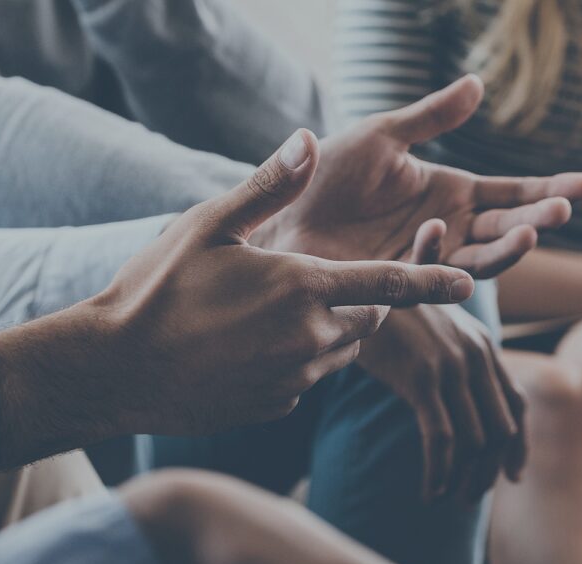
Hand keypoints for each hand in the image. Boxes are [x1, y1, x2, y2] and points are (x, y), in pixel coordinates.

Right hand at [0, 135, 474, 468]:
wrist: (114, 369)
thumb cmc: (156, 290)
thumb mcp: (208, 225)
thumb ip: (268, 186)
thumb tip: (308, 139)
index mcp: (302, 287)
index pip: (388, 283)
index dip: (430, 278)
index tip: (467, 281)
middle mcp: (310, 337)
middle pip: (369, 321)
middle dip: (366, 303)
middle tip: (329, 285)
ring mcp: (295, 377)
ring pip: (341, 350)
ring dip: (331, 330)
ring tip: (279, 313)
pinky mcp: (278, 406)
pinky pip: (309, 377)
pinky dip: (301, 359)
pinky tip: (253, 348)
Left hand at [256, 75, 581, 277]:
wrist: (283, 214)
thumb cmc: (327, 174)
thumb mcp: (382, 136)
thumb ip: (430, 117)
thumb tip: (478, 84)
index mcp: (452, 193)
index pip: (513, 193)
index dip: (549, 189)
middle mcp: (449, 229)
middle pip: (509, 228)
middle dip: (540, 218)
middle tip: (565, 208)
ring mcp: (427, 258)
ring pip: (482, 260)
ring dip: (509, 248)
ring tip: (531, 229)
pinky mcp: (401, 280)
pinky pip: (431, 273)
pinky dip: (438, 255)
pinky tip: (436, 227)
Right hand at [357, 304, 525, 502]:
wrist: (353, 287)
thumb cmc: (386, 312)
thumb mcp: (432, 328)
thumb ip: (455, 359)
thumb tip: (463, 404)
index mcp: (483, 344)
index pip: (517, 405)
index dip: (519, 446)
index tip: (511, 475)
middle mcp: (475, 354)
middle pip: (500, 429)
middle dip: (489, 471)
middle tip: (470, 496)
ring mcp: (451, 366)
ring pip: (475, 441)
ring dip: (465, 480)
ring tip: (447, 497)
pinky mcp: (422, 378)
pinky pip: (442, 440)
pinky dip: (440, 473)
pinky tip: (430, 491)